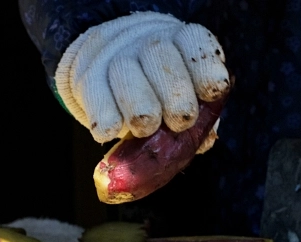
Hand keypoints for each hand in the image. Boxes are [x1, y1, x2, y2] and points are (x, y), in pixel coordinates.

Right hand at [56, 12, 229, 142]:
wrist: (107, 75)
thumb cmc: (158, 94)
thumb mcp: (183, 100)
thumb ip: (198, 118)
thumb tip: (205, 140)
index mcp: (178, 41)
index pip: (192, 42)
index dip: (204, 67)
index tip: (213, 92)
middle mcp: (146, 42)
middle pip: (158, 54)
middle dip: (174, 93)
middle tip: (179, 122)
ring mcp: (114, 56)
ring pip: (124, 70)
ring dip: (140, 106)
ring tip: (146, 130)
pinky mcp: (87, 76)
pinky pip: (95, 95)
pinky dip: (105, 117)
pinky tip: (111, 132)